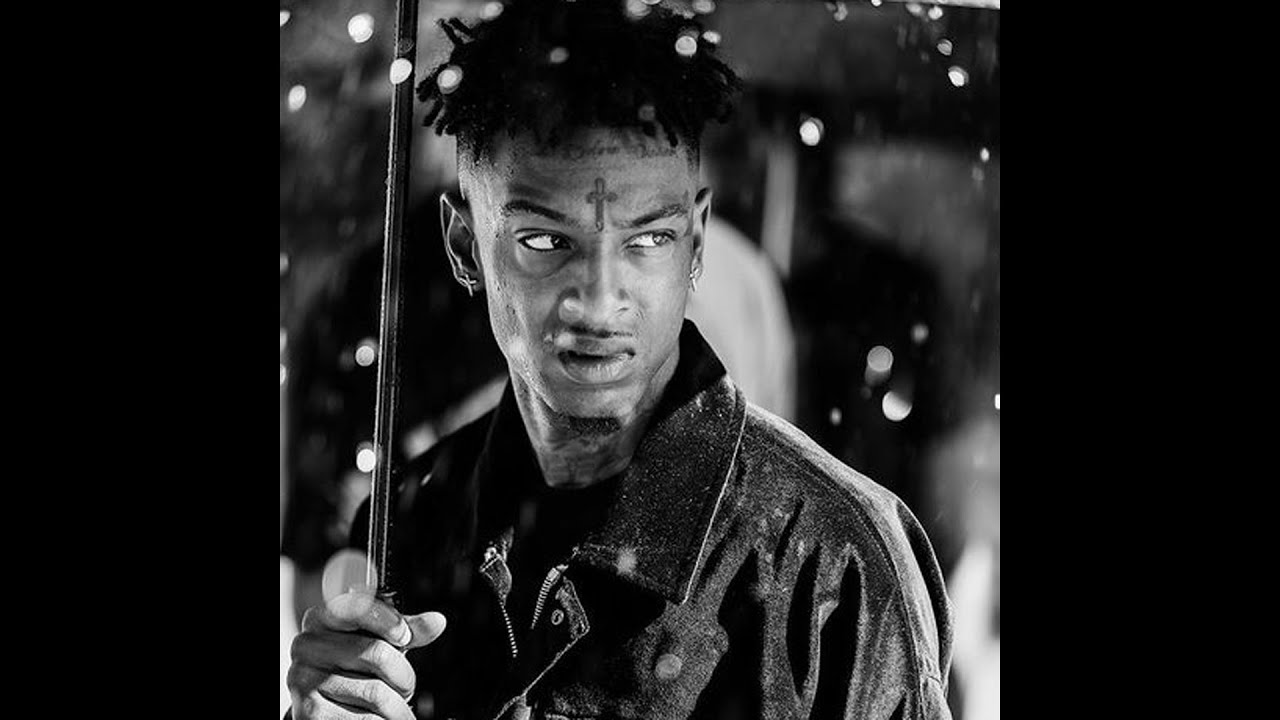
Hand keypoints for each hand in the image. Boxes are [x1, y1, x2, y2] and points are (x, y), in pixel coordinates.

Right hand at [288, 591, 446, 718]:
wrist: (324, 707)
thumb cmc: (353, 667)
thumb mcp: (376, 642)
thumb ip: (404, 630)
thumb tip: (437, 621)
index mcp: (321, 619)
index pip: (356, 609)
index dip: (388, 622)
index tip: (405, 636)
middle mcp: (306, 645)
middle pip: (376, 653)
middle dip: (404, 675)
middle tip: (407, 686)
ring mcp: (303, 679)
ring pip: (375, 692)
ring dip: (398, 705)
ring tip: (397, 707)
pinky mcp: (309, 712)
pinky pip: (365, 719)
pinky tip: (381, 719)